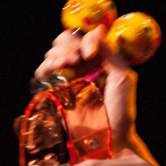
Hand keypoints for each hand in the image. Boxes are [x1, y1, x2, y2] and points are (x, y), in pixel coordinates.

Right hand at [35, 26, 136, 149]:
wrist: (110, 137)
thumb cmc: (121, 109)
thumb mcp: (122, 76)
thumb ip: (110, 52)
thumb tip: (97, 29)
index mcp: (100, 58)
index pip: (86, 37)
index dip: (85, 39)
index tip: (89, 53)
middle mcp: (83, 64)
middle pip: (66, 40)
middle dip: (69, 45)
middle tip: (76, 58)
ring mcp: (68, 77)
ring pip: (53, 53)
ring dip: (58, 54)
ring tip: (67, 64)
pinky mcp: (56, 90)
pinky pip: (43, 72)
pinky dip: (45, 66)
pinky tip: (54, 70)